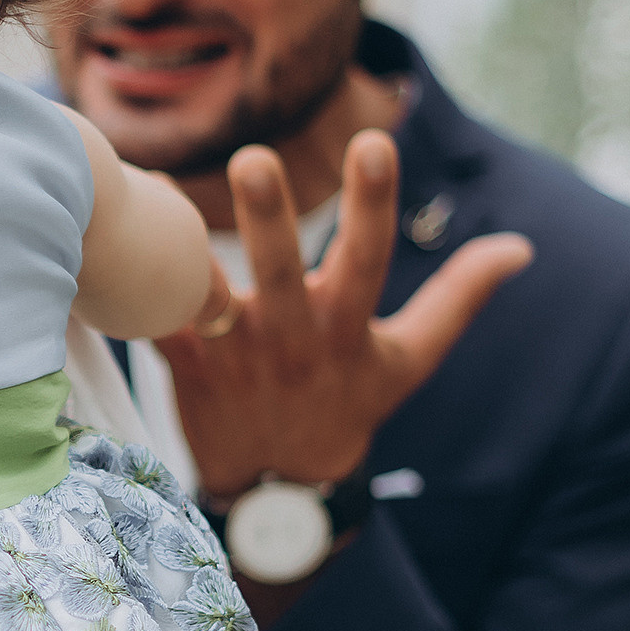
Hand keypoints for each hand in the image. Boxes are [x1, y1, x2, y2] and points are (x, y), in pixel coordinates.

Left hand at [159, 130, 533, 505]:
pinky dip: (135, 288)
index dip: (373, 202)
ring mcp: (235, 354)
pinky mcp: (184, 364)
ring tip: (159, 197)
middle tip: (253, 160)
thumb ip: (460, 298)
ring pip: (212, 295)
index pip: (369, 257)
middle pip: (281, 272)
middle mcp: (292, 337)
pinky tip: (109, 232)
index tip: (373, 142)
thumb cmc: (349, 404)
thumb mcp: (410, 359)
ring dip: (190, 252)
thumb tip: (521, 247)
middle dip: (269, 218)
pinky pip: (157, 320)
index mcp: (347, 326)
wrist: (280, 488)